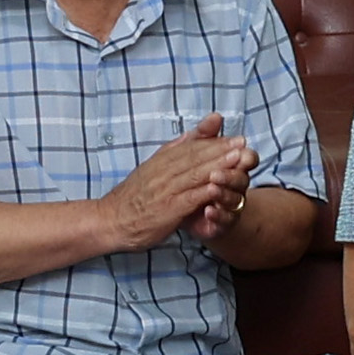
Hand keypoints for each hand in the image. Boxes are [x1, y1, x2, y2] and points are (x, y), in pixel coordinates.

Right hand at [103, 118, 259, 250]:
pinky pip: (190, 198)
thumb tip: (193, 133)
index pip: (191, 148)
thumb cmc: (132, 199)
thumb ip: (173, 151)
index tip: (235, 138)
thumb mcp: (151, 169)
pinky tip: (221, 187)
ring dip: (219, 165)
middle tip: (243, 143)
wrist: (109, 221)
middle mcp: (163, 172)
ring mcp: (165, 190)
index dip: (214, 142)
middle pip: (196, 157)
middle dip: (222, 149)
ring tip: (239, 158)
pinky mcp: (167, 209)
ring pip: (195, 174)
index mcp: (160, 161)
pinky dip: (206, 191)